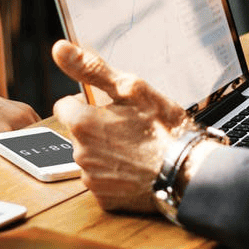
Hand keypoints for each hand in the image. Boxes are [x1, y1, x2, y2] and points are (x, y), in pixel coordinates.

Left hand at [51, 40, 194, 212]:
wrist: (189, 172)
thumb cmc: (164, 128)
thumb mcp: (131, 88)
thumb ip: (91, 68)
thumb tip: (59, 48)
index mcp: (82, 123)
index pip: (65, 106)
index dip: (85, 103)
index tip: (107, 107)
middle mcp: (80, 153)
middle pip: (79, 133)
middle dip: (98, 128)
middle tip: (128, 127)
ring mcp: (92, 179)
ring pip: (90, 157)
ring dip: (106, 151)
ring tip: (135, 148)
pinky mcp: (105, 199)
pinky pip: (102, 182)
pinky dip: (115, 175)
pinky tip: (135, 168)